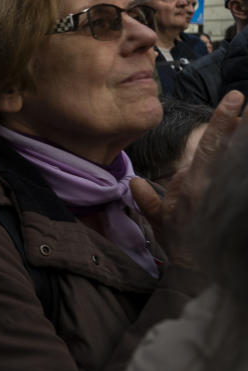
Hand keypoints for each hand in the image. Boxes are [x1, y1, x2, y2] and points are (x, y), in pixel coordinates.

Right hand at [131, 90, 243, 267]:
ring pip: (242, 160)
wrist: (200, 272)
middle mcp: (216, 183)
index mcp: (195, 182)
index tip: (236, 99)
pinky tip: (247, 156)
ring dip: (247, 142)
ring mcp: (231, 192)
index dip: (223, 119)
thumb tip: (134, 183)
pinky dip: (245, 164)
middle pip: (236, 146)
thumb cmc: (181, 244)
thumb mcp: (159, 221)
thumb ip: (147, 199)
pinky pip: (242, 179)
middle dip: (247, 125)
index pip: (210, 143)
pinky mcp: (237, 203)